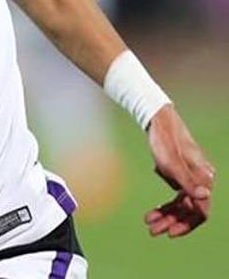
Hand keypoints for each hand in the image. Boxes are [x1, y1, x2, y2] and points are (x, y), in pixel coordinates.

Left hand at [145, 104, 214, 237]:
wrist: (158, 120)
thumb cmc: (164, 141)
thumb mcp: (171, 163)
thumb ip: (188, 181)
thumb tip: (205, 196)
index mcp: (203, 179)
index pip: (200, 211)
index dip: (186, 225)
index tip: (169, 233)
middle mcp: (201, 180)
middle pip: (189, 210)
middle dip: (171, 221)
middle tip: (151, 230)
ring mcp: (192, 178)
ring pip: (181, 204)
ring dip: (166, 215)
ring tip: (148, 223)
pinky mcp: (181, 174)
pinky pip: (176, 196)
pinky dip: (165, 204)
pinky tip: (153, 210)